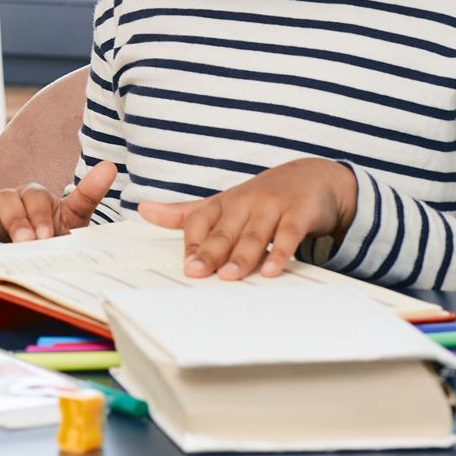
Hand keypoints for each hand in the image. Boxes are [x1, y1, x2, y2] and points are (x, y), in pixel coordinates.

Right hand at [0, 160, 119, 246]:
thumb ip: (87, 195)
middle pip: (2, 199)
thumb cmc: (51, 238)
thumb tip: (110, 167)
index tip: (48, 238)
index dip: (38, 214)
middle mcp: (1, 206)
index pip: (31, 195)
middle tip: (26, 244)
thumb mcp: (71, 220)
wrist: (36, 261)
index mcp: (28, 199)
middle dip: (15, 221)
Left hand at [136, 158, 357, 279]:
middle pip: (225, 230)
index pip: (200, 221)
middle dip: (210, 252)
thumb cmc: (260, 198)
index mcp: (223, 203)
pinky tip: (272, 270)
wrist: (312, 177)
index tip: (185, 266)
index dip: (192, 243)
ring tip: (230, 277)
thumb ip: (184, 213)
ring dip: (242, 256)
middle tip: (197, 273)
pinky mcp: (299, 212)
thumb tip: (143, 210)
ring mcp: (272, 206)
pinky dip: (281, 252)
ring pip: (254, 234)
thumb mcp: (221, 203)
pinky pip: (289, 234)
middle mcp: (245, 202)